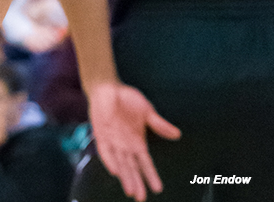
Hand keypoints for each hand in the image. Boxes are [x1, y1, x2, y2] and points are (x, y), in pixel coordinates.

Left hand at [88, 82, 180, 201]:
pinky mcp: (101, 134)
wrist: (108, 87)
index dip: (151, 175)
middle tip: (141, 198)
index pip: (145, 163)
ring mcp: (112, 141)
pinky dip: (109, 160)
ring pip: (120, 163)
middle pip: (132, 168)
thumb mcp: (147, 112)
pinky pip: (105, 150)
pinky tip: (114, 170)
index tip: (158, 189)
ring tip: (131, 190)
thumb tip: (177, 135)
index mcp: (137, 142)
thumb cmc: (127, 99)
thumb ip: (159, 124)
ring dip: (124, 177)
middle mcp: (125, 145)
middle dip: (137, 183)